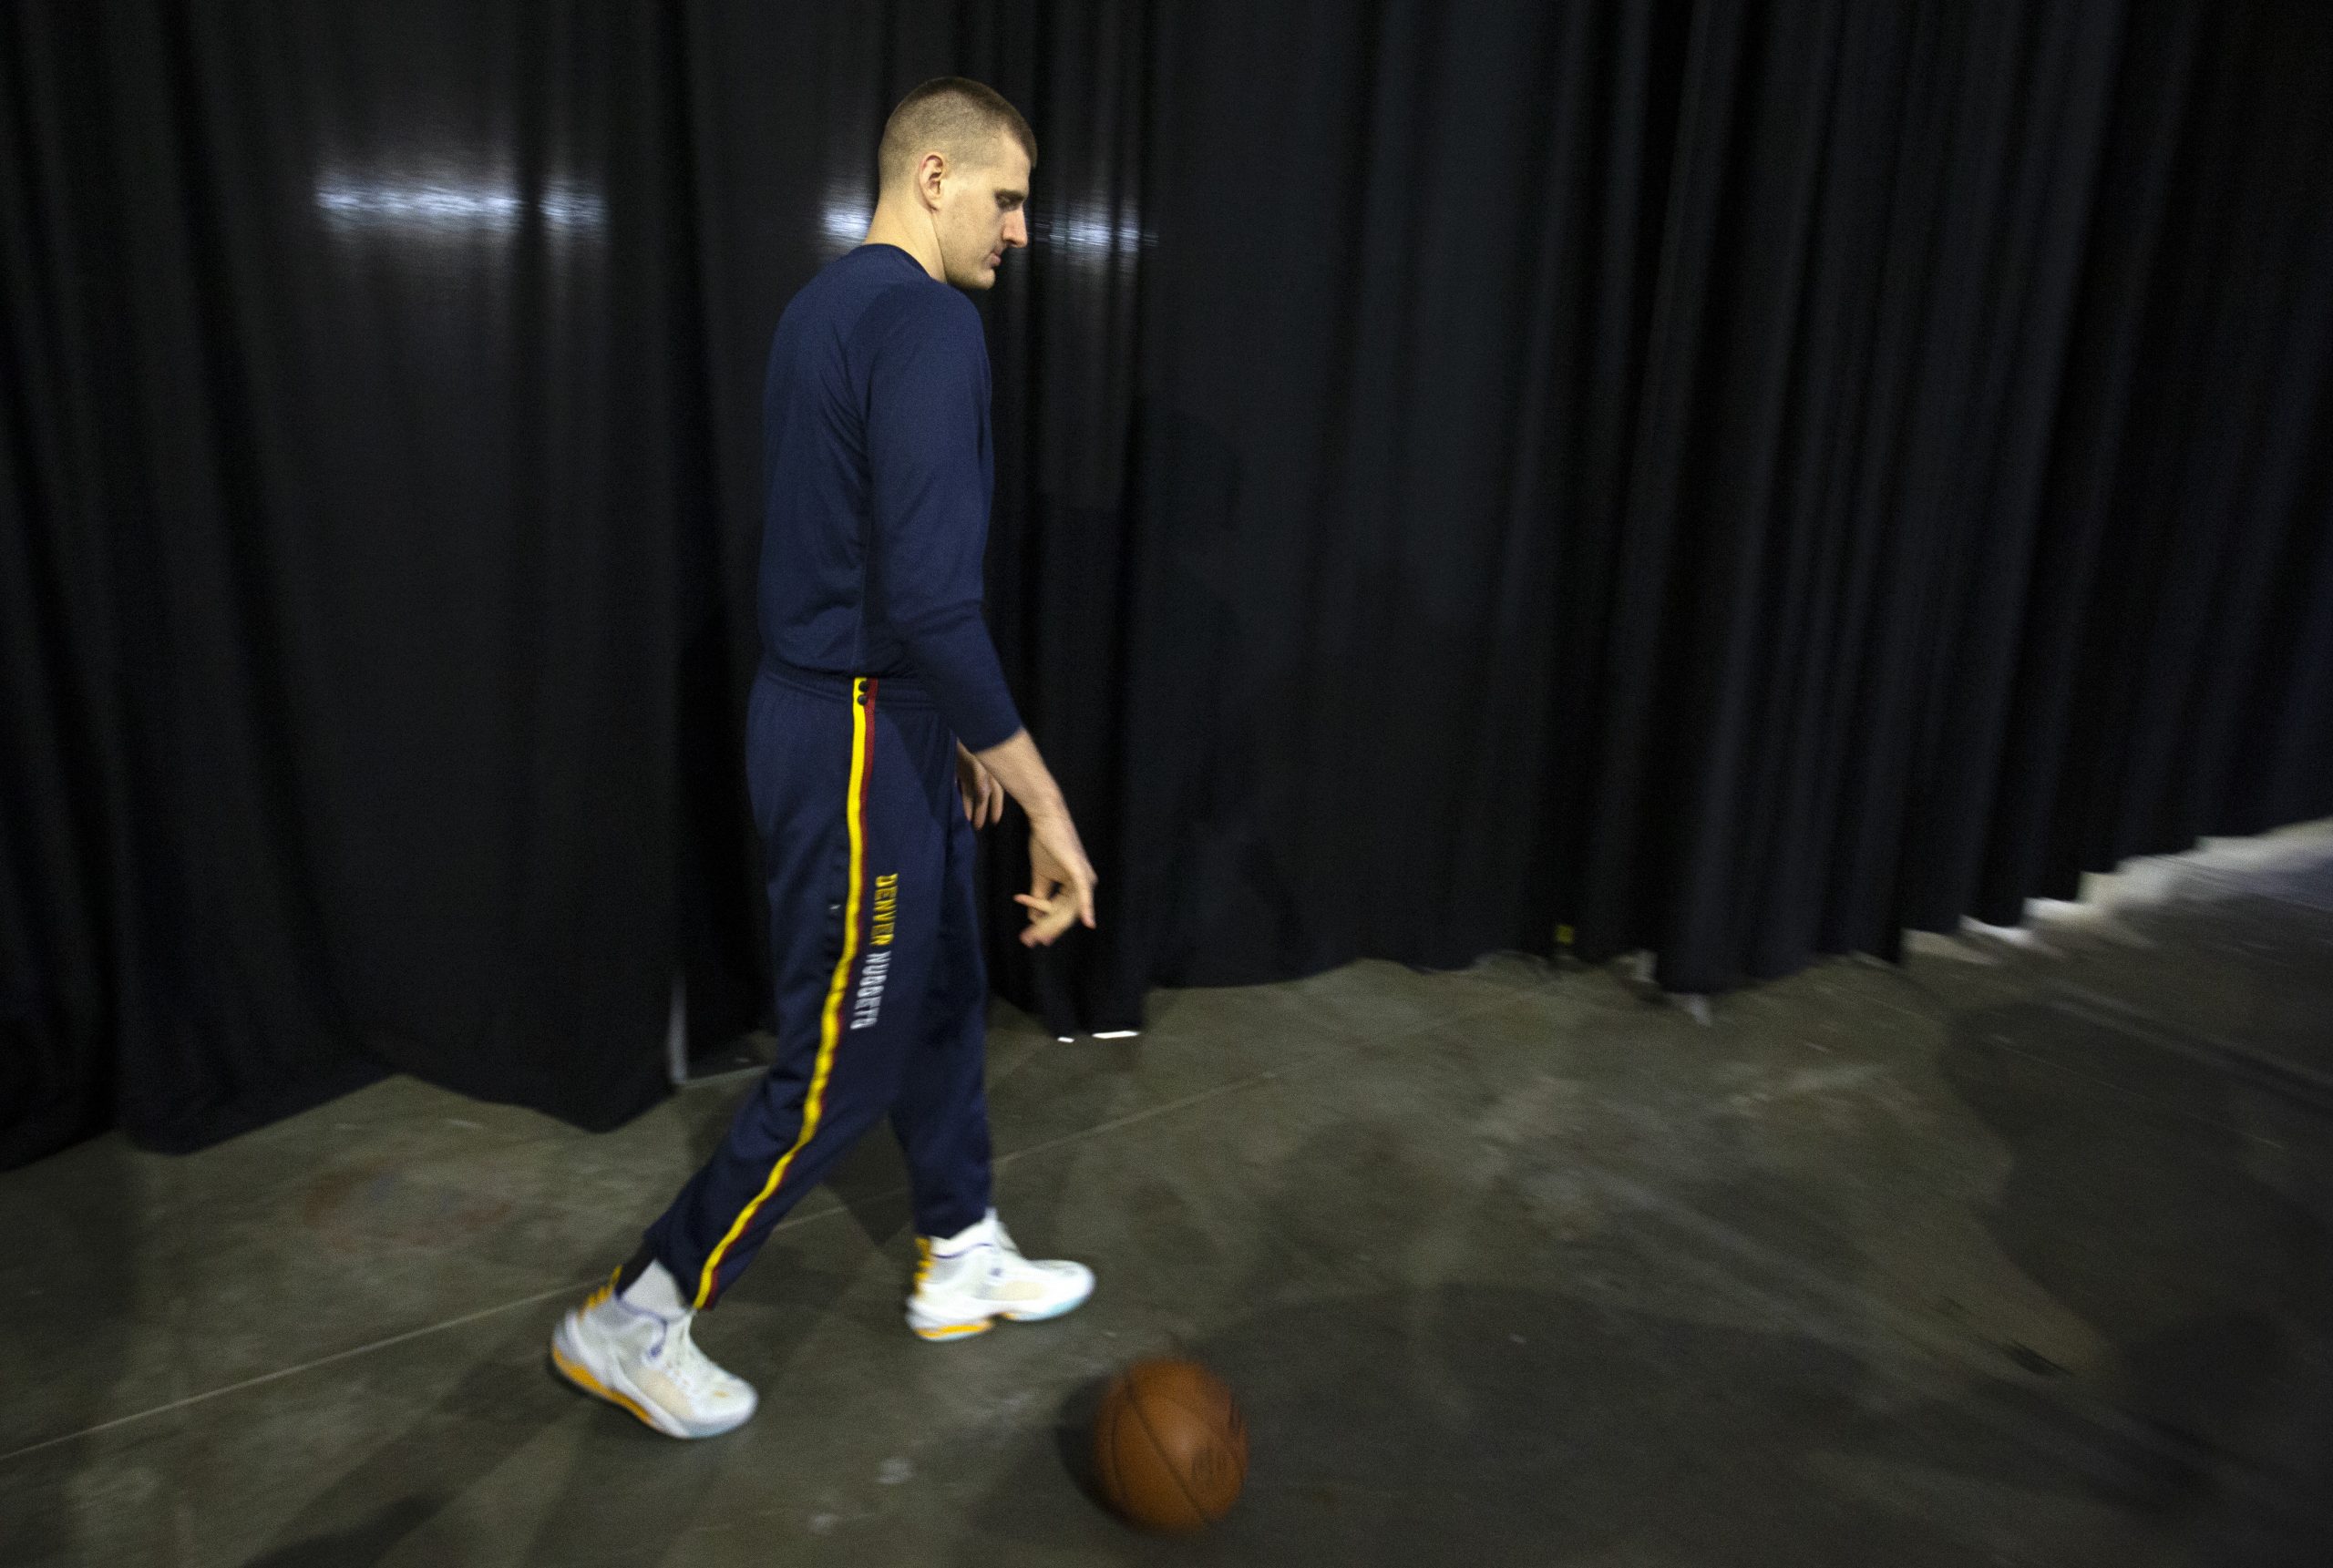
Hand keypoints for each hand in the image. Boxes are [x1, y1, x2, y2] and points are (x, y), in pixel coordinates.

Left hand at [954, 743, 1003, 827]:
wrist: (957, 727)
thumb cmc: (969, 744)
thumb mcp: (976, 760)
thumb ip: (981, 777)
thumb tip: (984, 795)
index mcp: (989, 772)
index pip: (995, 793)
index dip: (996, 807)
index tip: (994, 821)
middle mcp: (980, 773)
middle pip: (982, 795)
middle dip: (981, 811)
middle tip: (978, 827)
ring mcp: (968, 770)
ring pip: (971, 791)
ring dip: (970, 805)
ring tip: (968, 820)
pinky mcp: (957, 766)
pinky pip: (959, 783)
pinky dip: (959, 793)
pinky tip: (957, 802)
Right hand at [1015, 810, 1096, 946]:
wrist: (1044, 819)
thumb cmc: (1044, 843)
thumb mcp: (1040, 876)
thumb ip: (1039, 896)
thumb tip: (1033, 918)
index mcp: (1077, 886)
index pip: (1061, 914)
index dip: (1045, 926)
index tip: (1028, 936)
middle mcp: (1085, 884)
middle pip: (1065, 916)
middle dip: (1045, 930)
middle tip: (1028, 942)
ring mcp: (1084, 878)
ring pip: (1068, 910)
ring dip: (1048, 924)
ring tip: (1031, 935)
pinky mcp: (1080, 871)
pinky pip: (1083, 894)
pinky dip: (1086, 908)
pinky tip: (1088, 923)